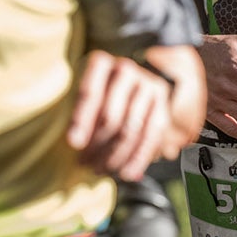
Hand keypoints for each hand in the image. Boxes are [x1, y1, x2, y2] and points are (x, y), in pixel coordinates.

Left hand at [67, 50, 174, 180]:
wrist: (133, 79)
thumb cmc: (98, 91)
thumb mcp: (82, 93)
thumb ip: (78, 113)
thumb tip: (76, 145)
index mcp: (101, 64)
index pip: (90, 94)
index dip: (81, 121)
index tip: (74, 144)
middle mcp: (126, 71)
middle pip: (111, 116)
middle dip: (97, 146)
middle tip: (84, 164)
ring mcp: (147, 86)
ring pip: (131, 130)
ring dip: (114, 156)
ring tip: (100, 170)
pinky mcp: (162, 104)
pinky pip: (151, 137)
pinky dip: (138, 158)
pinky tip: (126, 173)